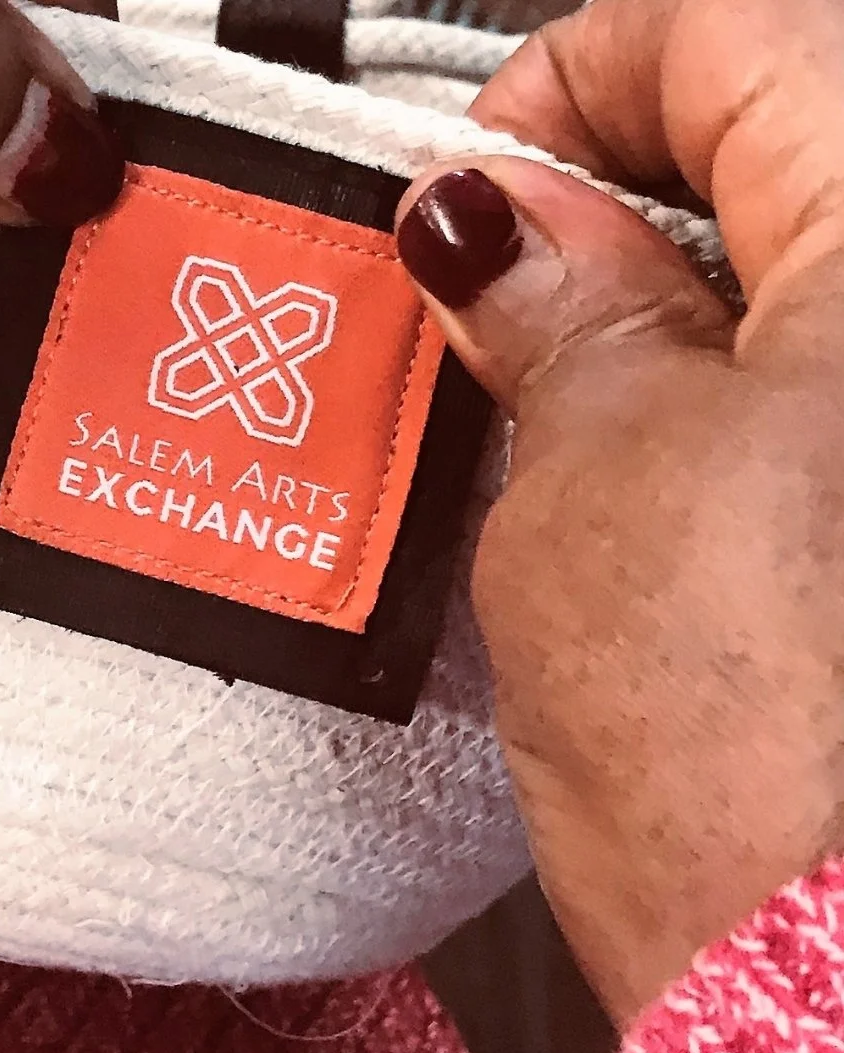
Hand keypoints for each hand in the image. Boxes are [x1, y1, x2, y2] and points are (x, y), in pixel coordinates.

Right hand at [394, 0, 843, 1023]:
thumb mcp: (595, 472)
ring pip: (801, 274)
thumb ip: (552, 303)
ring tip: (549, 400)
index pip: (727, 28)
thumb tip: (493, 217)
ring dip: (668, 303)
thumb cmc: (766, 754)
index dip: (563, 85)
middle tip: (483, 295)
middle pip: (780, 141)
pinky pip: (816, 388)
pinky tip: (644, 468)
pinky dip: (735, 389)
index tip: (469, 174)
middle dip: (611, 201)